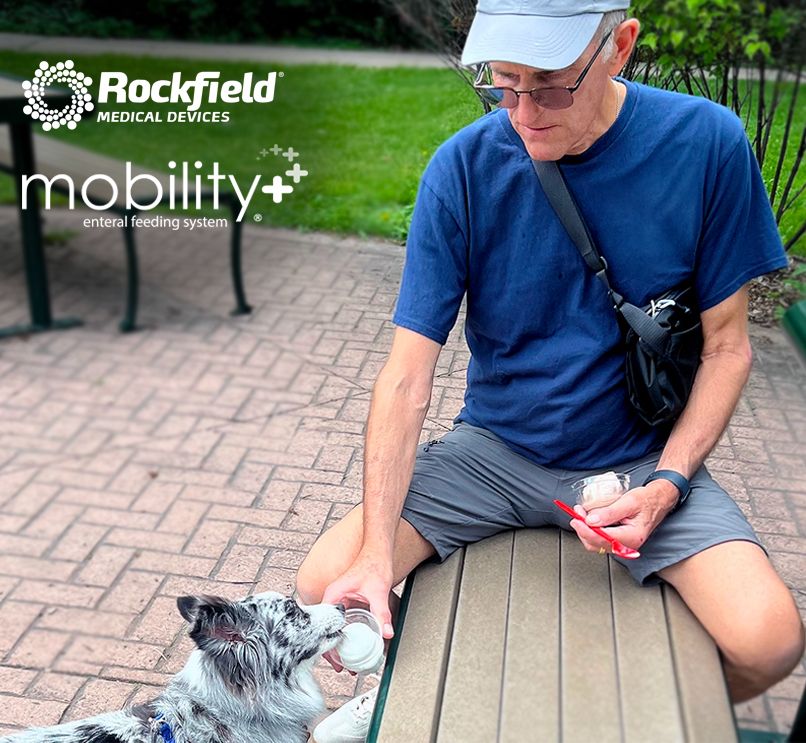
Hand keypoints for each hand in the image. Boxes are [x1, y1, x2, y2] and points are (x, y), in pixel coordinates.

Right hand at [321, 549, 393, 671]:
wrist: (379, 550)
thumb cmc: (374, 563)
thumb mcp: (378, 591)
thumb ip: (382, 612)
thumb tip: (386, 632)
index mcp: (333, 595)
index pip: (325, 626)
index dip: (329, 646)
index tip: (337, 661)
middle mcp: (333, 599)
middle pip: (329, 630)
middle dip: (336, 650)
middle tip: (345, 668)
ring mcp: (340, 601)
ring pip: (337, 628)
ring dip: (343, 644)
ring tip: (350, 662)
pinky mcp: (349, 602)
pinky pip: (346, 622)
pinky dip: (350, 635)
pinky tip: (358, 645)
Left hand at [568, 481, 677, 554]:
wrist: (658, 501)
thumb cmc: (647, 500)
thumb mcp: (629, 502)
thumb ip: (610, 512)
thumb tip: (591, 520)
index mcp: (632, 537)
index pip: (603, 538)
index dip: (586, 530)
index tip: (576, 519)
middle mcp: (627, 545)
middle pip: (596, 544)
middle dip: (583, 529)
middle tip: (577, 513)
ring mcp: (622, 544)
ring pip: (596, 544)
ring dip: (585, 530)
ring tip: (581, 514)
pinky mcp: (618, 540)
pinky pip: (600, 540)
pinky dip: (591, 530)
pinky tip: (588, 519)